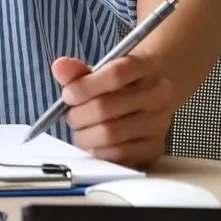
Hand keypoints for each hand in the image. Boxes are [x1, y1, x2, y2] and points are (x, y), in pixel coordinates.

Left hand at [50, 52, 174, 167]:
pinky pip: (119, 154)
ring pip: (111, 133)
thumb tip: (60, 67)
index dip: (85, 86)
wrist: (147, 101)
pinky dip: (99, 151)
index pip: (116, 73)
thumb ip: (77, 71)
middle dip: (79, 115)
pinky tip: (95, 143)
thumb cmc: (117, 85)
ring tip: (81, 130)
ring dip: (85, 135)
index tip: (67, 95)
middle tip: (70, 116)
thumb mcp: (99, 71)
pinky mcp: (156, 147)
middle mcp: (159, 93)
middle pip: (108, 106)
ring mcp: (160, 122)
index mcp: (147, 65)